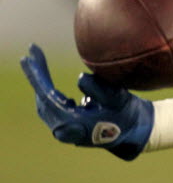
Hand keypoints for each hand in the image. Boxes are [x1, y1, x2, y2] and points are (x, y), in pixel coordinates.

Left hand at [20, 44, 153, 160]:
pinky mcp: (65, 125)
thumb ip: (100, 89)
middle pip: (42, 98)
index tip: (30, 58)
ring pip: (44, 102)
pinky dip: (46, 89)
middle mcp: (62, 130)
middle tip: (32, 51)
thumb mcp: (118, 98)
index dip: (38, 76)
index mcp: (72, 124)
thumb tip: (80, 78)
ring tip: (36, 60)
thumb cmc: (127, 114)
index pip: (48, 97)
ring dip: (40, 80)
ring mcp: (62, 129)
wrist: (133, 131)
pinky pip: (49, 105)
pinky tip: (44, 76)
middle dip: (37, 74)